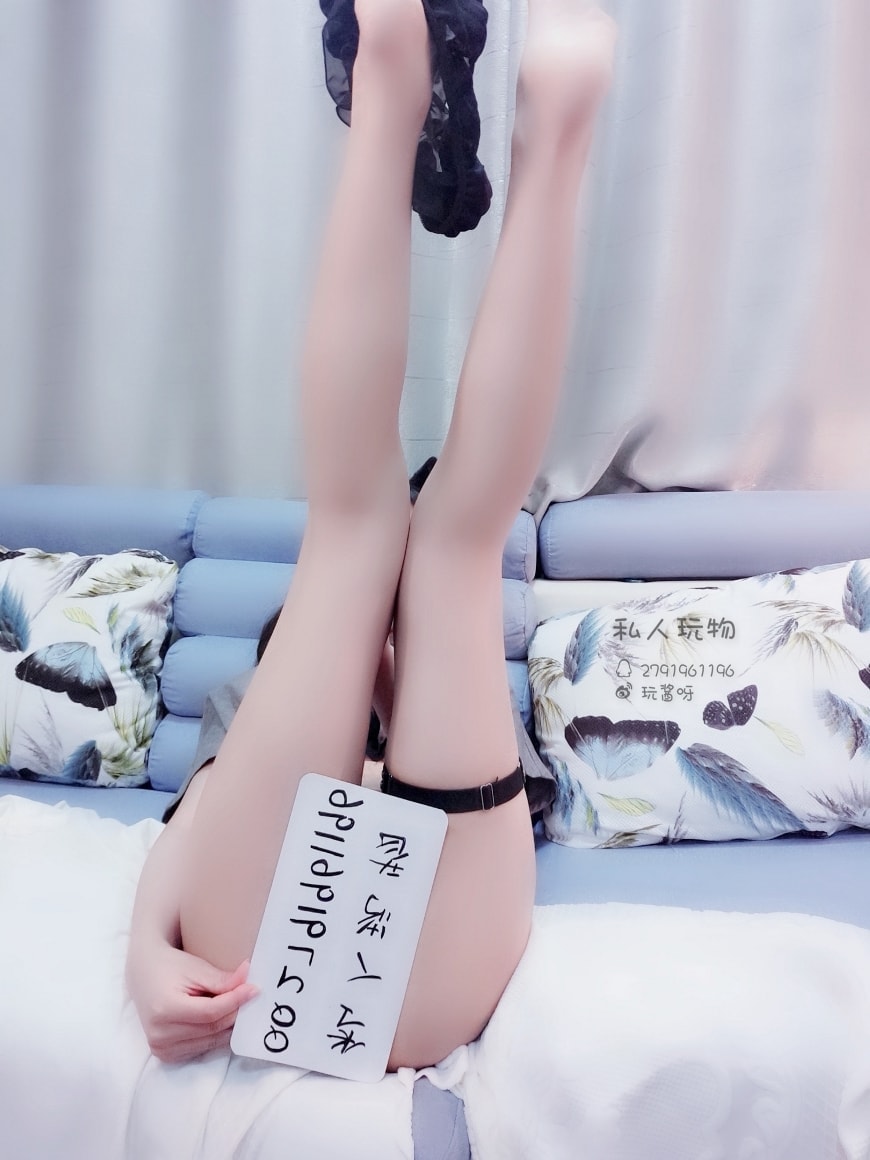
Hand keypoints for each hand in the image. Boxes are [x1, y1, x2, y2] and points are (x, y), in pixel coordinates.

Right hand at [127, 942, 257, 1062]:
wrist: (144, 975)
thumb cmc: (170, 966)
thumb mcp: (195, 968)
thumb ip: (222, 980)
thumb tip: (250, 983)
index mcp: (165, 1010)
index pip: (211, 1012)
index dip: (236, 1001)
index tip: (254, 989)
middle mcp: (160, 1035)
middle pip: (213, 1028)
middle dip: (236, 1012)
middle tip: (251, 996)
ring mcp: (162, 1049)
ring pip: (211, 1041)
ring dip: (228, 1025)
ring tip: (236, 1005)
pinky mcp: (166, 1055)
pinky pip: (202, 1048)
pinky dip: (215, 1034)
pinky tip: (219, 1018)